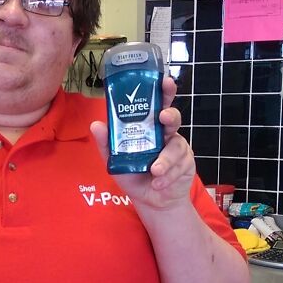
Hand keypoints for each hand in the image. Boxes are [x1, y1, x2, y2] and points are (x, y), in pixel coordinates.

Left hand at [90, 75, 194, 211]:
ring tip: (155, 171)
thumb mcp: (116, 161)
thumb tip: (95, 124)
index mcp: (149, 127)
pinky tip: (158, 183)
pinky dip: (168, 176)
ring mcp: (177, 148)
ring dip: (165, 159)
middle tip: (163, 117)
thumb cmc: (134, 176)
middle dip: (170, 115)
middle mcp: (165, 134)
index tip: (164, 81)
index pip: (157, 104)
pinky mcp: (186, 163)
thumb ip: (107, 143)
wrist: (150, 201)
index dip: (163, 91)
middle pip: (173, 117)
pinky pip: (180, 165)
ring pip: (176, 146)